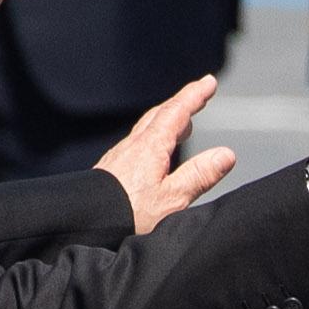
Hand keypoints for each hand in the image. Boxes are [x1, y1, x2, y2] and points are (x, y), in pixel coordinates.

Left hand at [97, 77, 240, 233]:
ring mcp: (119, 157)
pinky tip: (153, 153)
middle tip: (199, 95)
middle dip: (181, 103)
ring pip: (146, 129)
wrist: (82, 226)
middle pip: (159, 115)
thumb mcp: (172, 199)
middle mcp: (132, 146)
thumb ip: (198, 176)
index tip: (209, 82)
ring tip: (182, 123)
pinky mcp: (110, 171)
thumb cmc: (126, 216)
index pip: (176, 112)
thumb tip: (226, 154)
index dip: (194, 95)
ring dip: (166, 120)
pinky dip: (153, 137)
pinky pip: (136, 143)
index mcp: (150, 148)